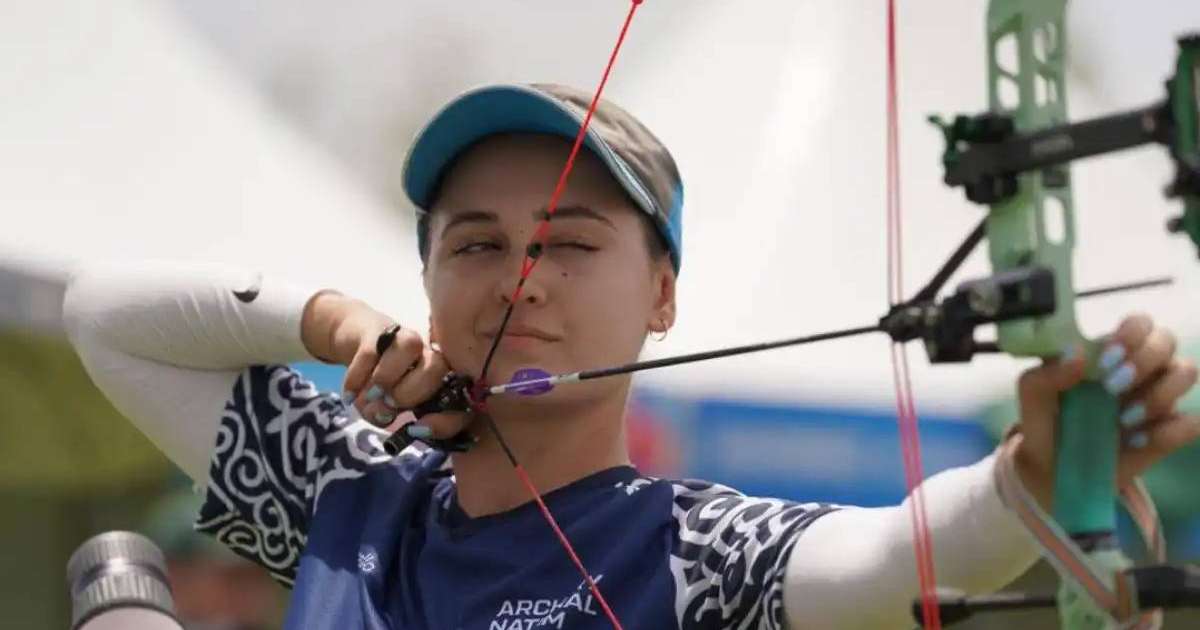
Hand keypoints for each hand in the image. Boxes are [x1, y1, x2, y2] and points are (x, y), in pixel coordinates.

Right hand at [302, 291, 467, 434]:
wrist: (359, 338)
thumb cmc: (381, 380)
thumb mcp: (385, 405)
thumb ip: (385, 415)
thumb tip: (383, 415)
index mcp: (441, 379)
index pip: (457, 399)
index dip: (444, 420)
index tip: (418, 430)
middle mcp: (429, 354)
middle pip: (436, 369)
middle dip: (410, 394)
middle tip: (389, 404)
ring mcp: (405, 337)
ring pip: (410, 347)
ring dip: (387, 378)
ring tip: (371, 395)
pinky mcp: (377, 328)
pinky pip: (370, 351)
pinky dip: (357, 377)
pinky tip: (349, 395)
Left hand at [1012, 314, 1199, 508]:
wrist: (1055, 472)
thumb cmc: (1047, 424)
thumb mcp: (1033, 400)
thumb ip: (1043, 376)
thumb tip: (1076, 356)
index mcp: (1107, 353)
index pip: (1139, 323)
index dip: (1132, 333)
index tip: (1107, 357)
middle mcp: (1139, 369)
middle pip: (1167, 340)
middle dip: (1144, 360)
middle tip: (1112, 387)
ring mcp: (1157, 399)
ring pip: (1186, 372)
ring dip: (1158, 394)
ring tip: (1123, 419)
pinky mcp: (1168, 432)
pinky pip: (1191, 422)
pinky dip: (1168, 431)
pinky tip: (1137, 442)